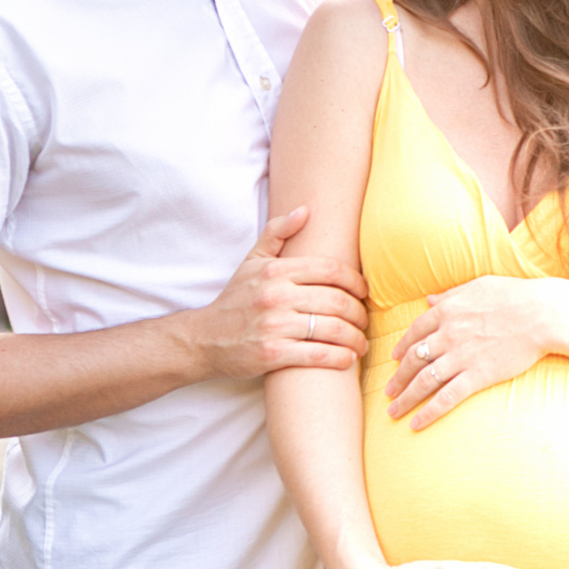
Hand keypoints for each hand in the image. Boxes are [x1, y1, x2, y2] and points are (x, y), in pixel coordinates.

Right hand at [187, 206, 370, 378]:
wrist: (203, 339)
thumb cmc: (235, 300)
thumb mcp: (251, 261)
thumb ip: (277, 233)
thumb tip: (305, 210)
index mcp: (275, 271)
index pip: (330, 269)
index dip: (355, 281)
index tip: (364, 292)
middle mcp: (275, 296)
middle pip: (336, 300)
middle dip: (359, 312)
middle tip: (364, 320)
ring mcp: (274, 326)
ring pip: (332, 329)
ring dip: (355, 337)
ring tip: (360, 342)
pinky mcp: (273, 354)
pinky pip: (319, 355)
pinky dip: (341, 357)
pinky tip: (349, 358)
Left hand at [384, 276, 568, 429]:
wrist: (543, 314)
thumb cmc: (514, 295)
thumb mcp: (477, 286)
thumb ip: (450, 295)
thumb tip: (429, 299)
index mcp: (446, 311)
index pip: (415, 332)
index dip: (401, 348)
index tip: (394, 360)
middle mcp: (447, 334)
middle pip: (413, 360)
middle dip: (397, 379)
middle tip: (388, 392)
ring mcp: (461, 356)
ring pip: (423, 382)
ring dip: (405, 399)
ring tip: (393, 412)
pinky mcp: (477, 375)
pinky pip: (446, 398)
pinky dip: (428, 413)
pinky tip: (417, 424)